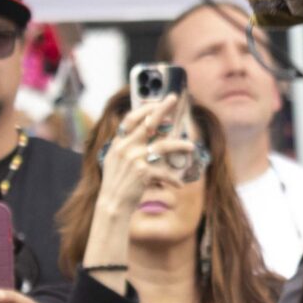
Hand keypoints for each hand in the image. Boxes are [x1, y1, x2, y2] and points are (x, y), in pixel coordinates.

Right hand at [86, 97, 183, 252]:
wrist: (112, 204)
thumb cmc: (117, 183)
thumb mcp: (117, 160)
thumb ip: (128, 146)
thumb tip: (149, 134)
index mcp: (118, 143)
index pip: (131, 118)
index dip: (145, 108)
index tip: (157, 101)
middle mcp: (125, 147)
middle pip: (148, 123)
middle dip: (162, 108)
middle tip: (174, 98)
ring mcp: (134, 159)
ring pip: (163, 145)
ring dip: (179, 145)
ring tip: (190, 146)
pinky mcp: (143, 172)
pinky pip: (164, 172)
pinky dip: (173, 179)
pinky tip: (179, 184)